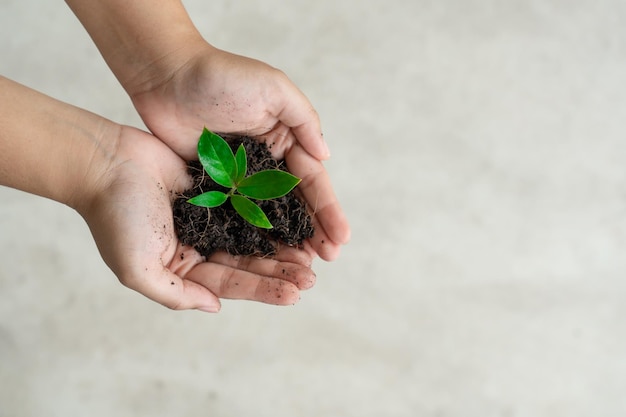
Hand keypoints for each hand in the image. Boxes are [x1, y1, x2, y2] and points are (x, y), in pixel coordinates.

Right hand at [80, 126, 316, 311]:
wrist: (105, 161)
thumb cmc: (116, 217)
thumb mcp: (138, 269)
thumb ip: (176, 293)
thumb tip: (214, 307)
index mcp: (182, 268)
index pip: (230, 285)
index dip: (263, 290)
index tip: (296, 294)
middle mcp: (198, 246)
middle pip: (246, 263)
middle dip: (278, 272)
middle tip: (311, 278)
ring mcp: (208, 217)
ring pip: (252, 237)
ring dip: (279, 247)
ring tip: (309, 256)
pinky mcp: (215, 189)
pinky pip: (248, 204)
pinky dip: (269, 214)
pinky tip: (293, 221)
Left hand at [129, 43, 350, 259]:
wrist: (167, 76)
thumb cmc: (223, 76)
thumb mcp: (274, 88)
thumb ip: (304, 121)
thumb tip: (327, 156)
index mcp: (286, 140)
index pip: (313, 181)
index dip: (328, 210)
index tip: (341, 238)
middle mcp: (267, 162)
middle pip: (295, 204)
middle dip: (313, 232)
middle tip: (327, 260)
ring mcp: (240, 177)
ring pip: (269, 216)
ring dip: (286, 240)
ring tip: (302, 267)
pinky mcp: (214, 186)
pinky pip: (237, 215)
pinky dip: (252, 235)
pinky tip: (263, 256)